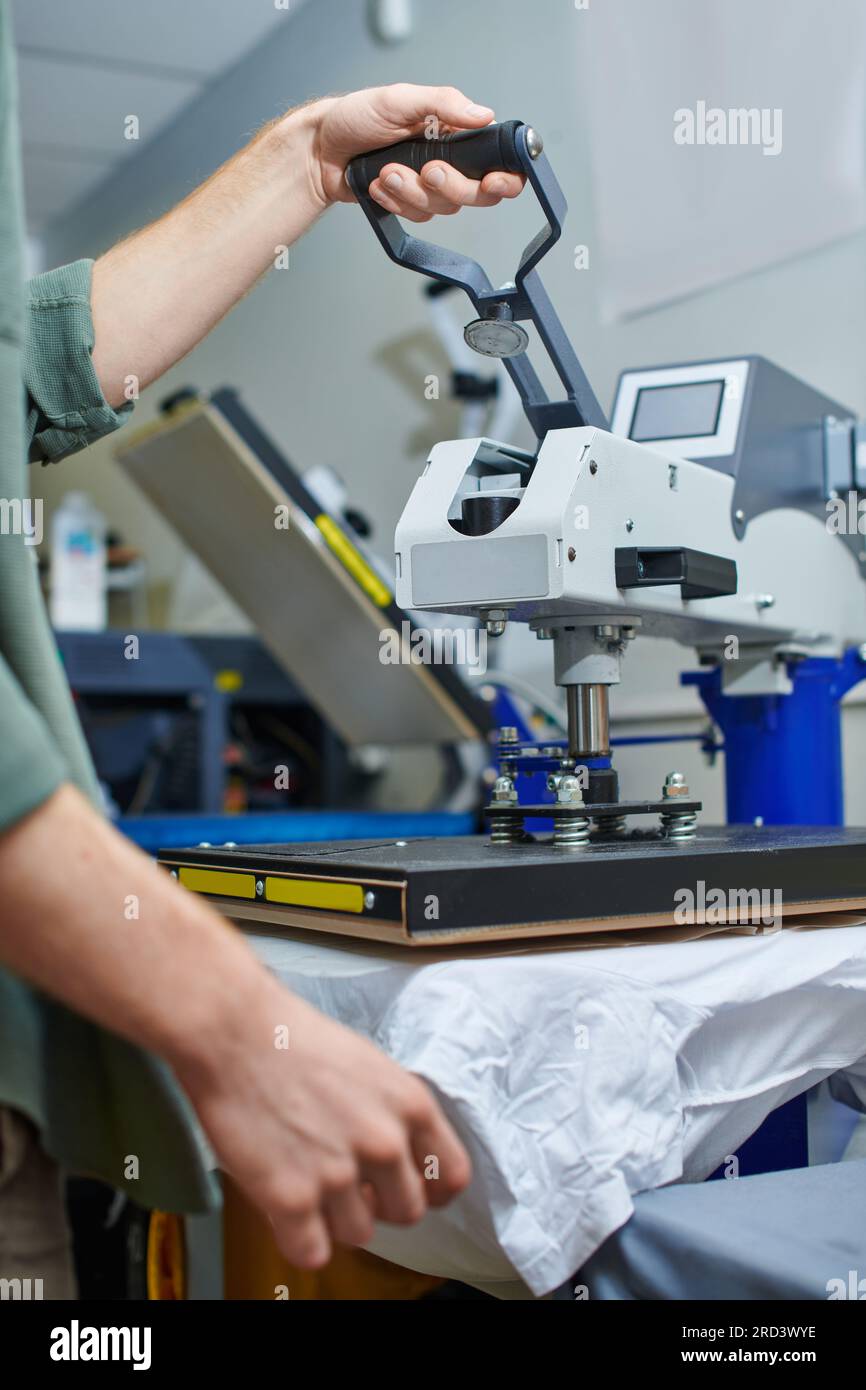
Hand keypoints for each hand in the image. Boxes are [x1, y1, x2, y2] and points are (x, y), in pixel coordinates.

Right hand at [178, 976, 470, 1268]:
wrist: (234, 1032)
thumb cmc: (293, 1040)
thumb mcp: (369, 1066)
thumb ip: (393, 1114)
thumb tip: (400, 1159)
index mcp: (411, 1105)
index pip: (451, 1177)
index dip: (429, 1189)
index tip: (409, 1190)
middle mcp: (384, 1142)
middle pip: (408, 1213)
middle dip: (380, 1204)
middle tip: (348, 1184)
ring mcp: (339, 1173)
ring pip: (360, 1235)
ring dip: (334, 1219)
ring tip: (307, 1181)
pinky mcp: (292, 1199)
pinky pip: (313, 1253)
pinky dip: (299, 1240)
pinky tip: (286, 1209)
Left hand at [303, 83, 524, 220]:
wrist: (321, 149)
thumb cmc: (357, 116)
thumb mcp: (400, 99)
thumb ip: (443, 103)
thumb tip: (483, 115)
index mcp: (455, 134)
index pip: (498, 161)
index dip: (506, 178)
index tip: (493, 181)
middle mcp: (450, 162)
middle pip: (476, 194)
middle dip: (451, 186)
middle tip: (428, 170)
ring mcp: (429, 187)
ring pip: (443, 208)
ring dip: (412, 192)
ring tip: (386, 170)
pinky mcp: (410, 204)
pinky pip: (417, 217)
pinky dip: (395, 201)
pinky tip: (378, 184)